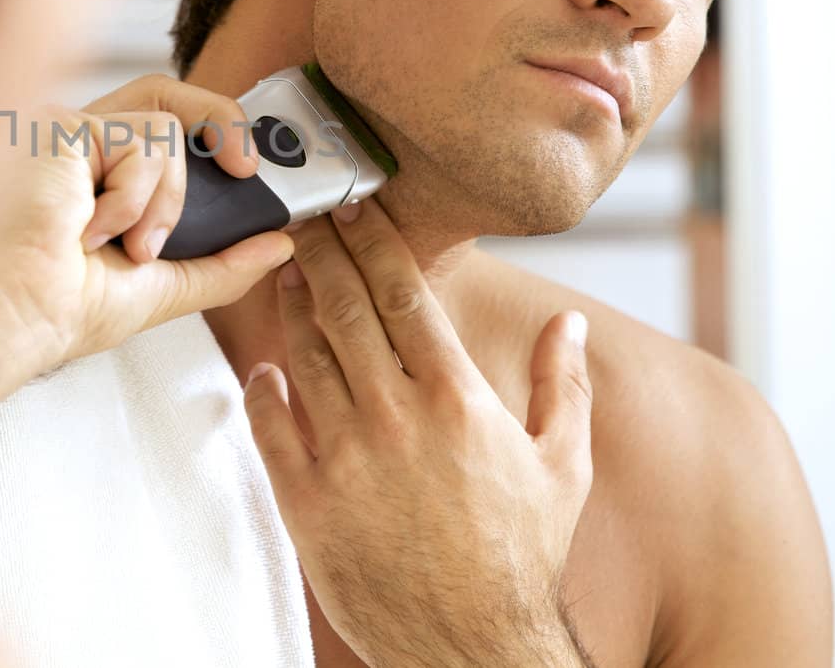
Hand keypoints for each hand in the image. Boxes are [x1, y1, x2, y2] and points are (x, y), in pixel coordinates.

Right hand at [0, 73, 294, 365]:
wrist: (16, 315)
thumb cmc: (59, 309)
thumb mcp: (162, 286)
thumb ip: (222, 264)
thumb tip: (278, 243)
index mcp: (98, 178)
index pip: (164, 130)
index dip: (213, 134)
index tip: (250, 171)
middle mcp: (82, 147)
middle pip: (166, 95)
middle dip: (221, 119)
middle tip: (244, 166)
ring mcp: (70, 132)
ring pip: (164, 129)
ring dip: (166, 200)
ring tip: (131, 245)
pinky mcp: (64, 125)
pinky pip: (140, 139)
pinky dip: (136, 197)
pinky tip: (93, 230)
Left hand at [242, 199, 594, 667]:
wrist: (474, 645)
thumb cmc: (523, 557)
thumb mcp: (565, 467)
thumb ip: (564, 385)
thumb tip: (572, 323)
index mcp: (456, 398)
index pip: (403, 292)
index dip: (372, 241)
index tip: (352, 209)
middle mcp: (396, 417)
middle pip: (344, 308)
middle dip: (320, 253)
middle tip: (302, 219)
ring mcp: (346, 458)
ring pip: (305, 357)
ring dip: (290, 308)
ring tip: (283, 274)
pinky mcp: (308, 502)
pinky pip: (271, 429)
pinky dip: (262, 392)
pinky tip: (263, 369)